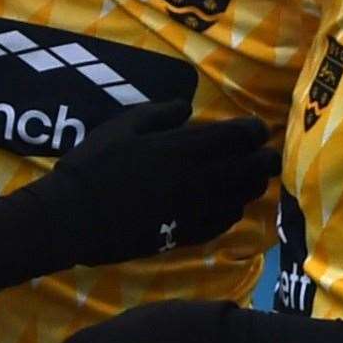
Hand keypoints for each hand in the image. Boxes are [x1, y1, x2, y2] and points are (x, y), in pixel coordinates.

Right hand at [39, 100, 278, 266]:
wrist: (74, 216)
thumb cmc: (94, 165)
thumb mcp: (122, 125)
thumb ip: (159, 114)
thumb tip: (188, 109)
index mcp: (182, 148)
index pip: (236, 138)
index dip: (252, 131)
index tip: (256, 128)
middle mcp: (197, 180)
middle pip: (249, 170)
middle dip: (265, 160)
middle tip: (269, 154)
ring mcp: (194, 210)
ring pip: (241, 198)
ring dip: (253, 185)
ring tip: (254, 178)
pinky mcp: (185, 234)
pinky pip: (222, 223)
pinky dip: (233, 211)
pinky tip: (230, 205)